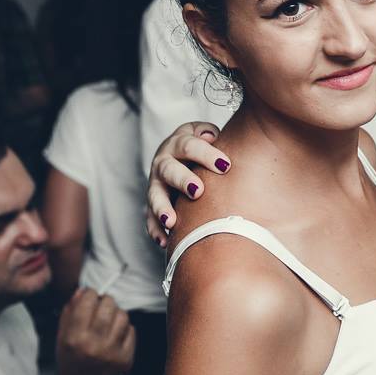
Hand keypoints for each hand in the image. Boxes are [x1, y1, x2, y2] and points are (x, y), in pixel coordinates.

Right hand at [56, 288, 135, 374]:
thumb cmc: (71, 367)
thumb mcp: (61, 342)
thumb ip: (68, 315)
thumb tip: (81, 291)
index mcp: (73, 338)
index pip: (87, 301)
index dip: (90, 294)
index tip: (90, 296)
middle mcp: (93, 343)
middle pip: (108, 304)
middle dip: (105, 301)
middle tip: (101, 308)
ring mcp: (113, 351)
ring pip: (123, 315)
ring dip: (117, 314)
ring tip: (109, 322)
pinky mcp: (127, 357)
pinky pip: (132, 331)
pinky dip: (125, 329)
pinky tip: (116, 336)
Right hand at [145, 122, 228, 245]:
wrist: (186, 153)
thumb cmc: (206, 145)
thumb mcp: (208, 133)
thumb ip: (210, 133)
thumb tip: (211, 136)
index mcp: (179, 142)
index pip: (190, 146)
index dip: (206, 154)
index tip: (225, 166)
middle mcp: (164, 160)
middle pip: (169, 169)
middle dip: (183, 180)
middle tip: (198, 191)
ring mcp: (156, 182)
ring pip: (155, 195)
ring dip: (162, 208)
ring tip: (171, 221)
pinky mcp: (153, 202)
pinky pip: (150, 217)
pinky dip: (156, 229)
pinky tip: (165, 241)